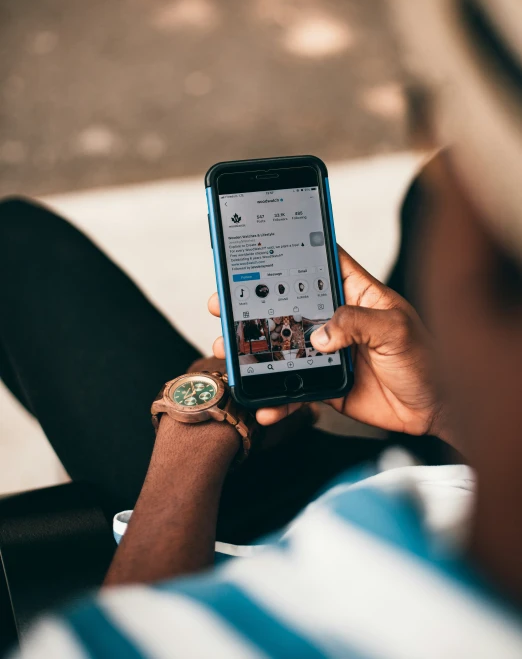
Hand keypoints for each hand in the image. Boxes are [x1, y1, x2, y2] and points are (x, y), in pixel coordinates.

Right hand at [209, 246, 442, 438]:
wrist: (436, 410)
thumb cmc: (429, 360)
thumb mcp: (397, 330)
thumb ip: (357, 323)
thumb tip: (319, 335)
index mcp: (357, 294)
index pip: (321, 261)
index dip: (292, 251)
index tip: (259, 248)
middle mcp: (338, 319)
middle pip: (288, 305)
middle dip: (253, 304)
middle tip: (222, 302)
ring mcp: (329, 352)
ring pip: (283, 346)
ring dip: (255, 350)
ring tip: (228, 351)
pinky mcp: (326, 383)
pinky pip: (294, 387)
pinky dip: (278, 398)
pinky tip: (264, 404)